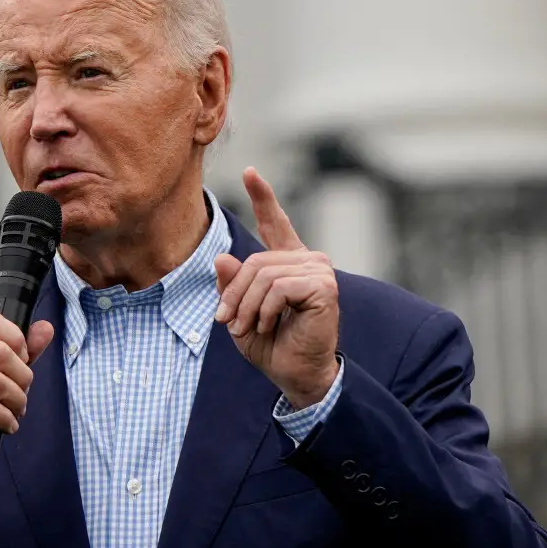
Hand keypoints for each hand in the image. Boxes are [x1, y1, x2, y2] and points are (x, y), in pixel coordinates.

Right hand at [0, 312, 53, 493]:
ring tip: (16, 411)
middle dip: (22, 377)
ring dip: (16, 401)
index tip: (22, 361)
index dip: (16, 340)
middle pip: (0, 352)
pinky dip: (4, 418)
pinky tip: (7, 424)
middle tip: (22, 394)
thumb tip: (46, 328)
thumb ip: (21, 350)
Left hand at [214, 167, 339, 408]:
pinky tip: (270, 325)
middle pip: (255, 262)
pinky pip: (279, 287)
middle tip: (227, 322)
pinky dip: (265, 310)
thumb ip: (232, 285)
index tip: (250, 172)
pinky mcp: (324, 286)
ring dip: (247, 306)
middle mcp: (307, 261)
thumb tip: (222, 258)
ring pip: (264, 274)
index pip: (275, 224)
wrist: (296, 375)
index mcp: (288, 263)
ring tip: (247, 328)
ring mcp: (319, 271)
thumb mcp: (240, 313)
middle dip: (235, 294)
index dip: (263, 197)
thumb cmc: (271, 346)